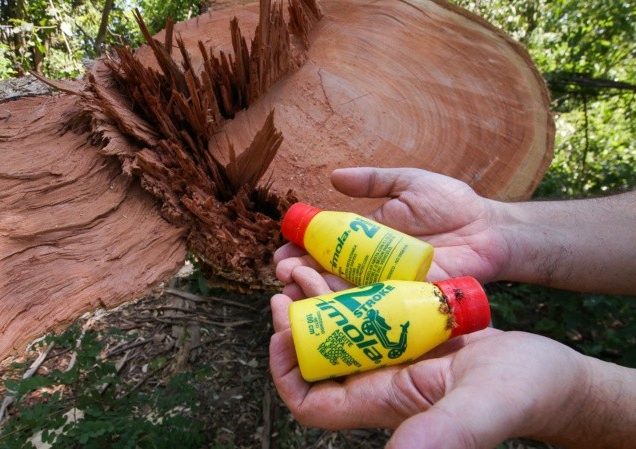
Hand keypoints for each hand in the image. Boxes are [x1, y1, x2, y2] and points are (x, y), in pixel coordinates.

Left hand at [269, 266, 612, 447]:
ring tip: (306, 262)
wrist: (551, 375)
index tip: (281, 329)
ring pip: (337, 327)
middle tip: (289, 277)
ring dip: (317, 296)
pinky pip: (366, 309)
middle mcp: (378, 380)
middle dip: (296, 319)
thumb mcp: (482, 408)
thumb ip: (442, 433)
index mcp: (382, 401)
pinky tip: (343, 260)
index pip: (311, 401)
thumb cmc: (525, 394)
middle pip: (317, 355)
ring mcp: (393, 355)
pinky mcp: (409, 332)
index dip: (286, 370)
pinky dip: (349, 286)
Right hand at [276, 167, 509, 290]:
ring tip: (294, 289)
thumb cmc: (453, 204)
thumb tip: (334, 177)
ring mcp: (385, 281)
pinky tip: (327, 303)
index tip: (282, 248)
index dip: (301, 247)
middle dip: (300, 273)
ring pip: (343, 291)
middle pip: (326, 271)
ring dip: (316, 292)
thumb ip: (374, 181)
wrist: (490, 230)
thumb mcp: (409, 183)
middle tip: (282, 272)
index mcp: (366, 235)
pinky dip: (348, 305)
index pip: (325, 244)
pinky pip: (371, 303)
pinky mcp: (403, 297)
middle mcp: (370, 262)